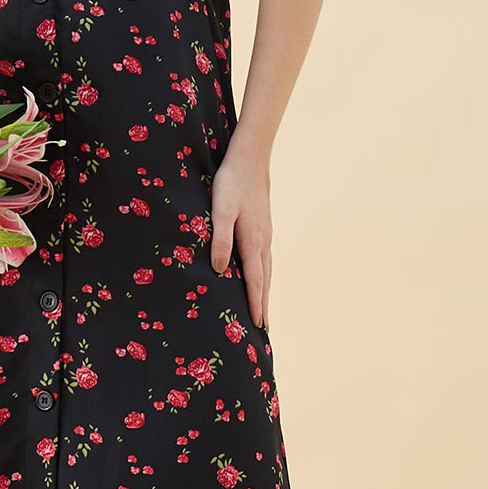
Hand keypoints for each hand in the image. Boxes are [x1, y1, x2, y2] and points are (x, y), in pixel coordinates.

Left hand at [209, 141, 272, 328]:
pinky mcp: (263, 227)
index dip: (255, 304)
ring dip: (265, 291)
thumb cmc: (230, 184)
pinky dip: (264, 275)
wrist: (249, 159)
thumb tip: (220, 271)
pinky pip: (265, 259)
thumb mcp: (220, 211)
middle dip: (263, 304)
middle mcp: (263, 242)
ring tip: (263, 309)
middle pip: (264, 280)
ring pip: (267, 270)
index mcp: (252, 242)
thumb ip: (221, 240)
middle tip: (265, 329)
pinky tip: (260, 277)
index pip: (254, 281)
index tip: (258, 325)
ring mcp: (265, 235)